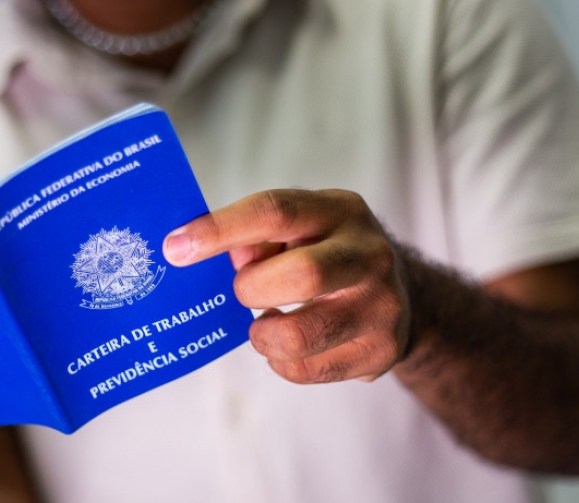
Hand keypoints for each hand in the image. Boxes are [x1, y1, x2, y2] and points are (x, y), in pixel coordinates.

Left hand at [163, 189, 410, 383]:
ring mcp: (382, 305)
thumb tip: (205, 255)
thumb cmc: (328, 252)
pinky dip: (281, 361)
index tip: (176, 248)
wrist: (402, 296)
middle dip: (251, 289)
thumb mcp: (301, 228)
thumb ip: (256, 237)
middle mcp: (371, 254)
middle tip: (242, 293)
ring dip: (262, 334)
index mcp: (341, 210)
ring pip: (300, 335)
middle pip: (300, 275)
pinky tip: (288, 344)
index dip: (221, 229)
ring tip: (263, 324)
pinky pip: (306, 368)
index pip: (275, 211)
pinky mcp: (381, 351)